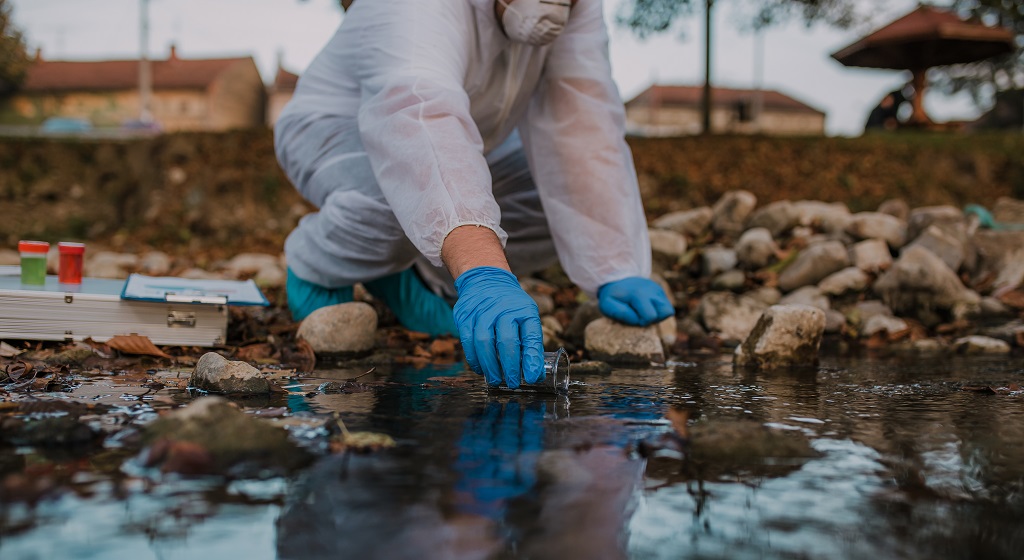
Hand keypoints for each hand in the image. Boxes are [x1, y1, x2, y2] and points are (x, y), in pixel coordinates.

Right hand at [453, 266, 543, 387]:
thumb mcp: (526, 316)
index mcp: (524, 310)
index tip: (533, 377)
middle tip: (513, 383)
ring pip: (484, 343)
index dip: (532, 359)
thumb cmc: (511, 306)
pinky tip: (480, 369)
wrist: (486, 279)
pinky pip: (468, 341)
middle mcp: (503, 309)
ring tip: (496, 380)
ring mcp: (482, 311)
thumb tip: (534, 374)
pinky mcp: (465, 316)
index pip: (531, 336)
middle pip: (507, 341)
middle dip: (510, 366)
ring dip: (490, 366)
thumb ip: (530, 342)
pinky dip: (474, 359)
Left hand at [597, 277, 674, 325]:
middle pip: (666, 312)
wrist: (616, 278)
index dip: (641, 321)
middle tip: (639, 314)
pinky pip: (666, 307)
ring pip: (668, 310)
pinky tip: (647, 307)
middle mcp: (652, 290)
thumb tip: (637, 319)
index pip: (650, 316)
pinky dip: (658, 311)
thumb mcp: (607, 305)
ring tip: (644, 311)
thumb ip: (619, 313)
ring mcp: (658, 289)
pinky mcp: (660, 291)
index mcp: (639, 294)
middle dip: (652, 319)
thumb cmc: (611, 295)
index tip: (632, 316)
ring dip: (657, 315)